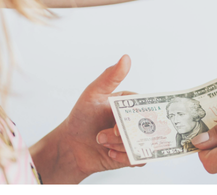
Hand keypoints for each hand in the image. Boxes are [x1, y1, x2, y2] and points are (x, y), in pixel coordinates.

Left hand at [31, 55, 136, 182]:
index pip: (145, 107)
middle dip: (127, 132)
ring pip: (143, 144)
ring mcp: (134, 138)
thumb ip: (110, 77)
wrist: (70, 146)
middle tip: (111, 132)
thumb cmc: (81, 117)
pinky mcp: (131, 155)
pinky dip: (124, 158)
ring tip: (102, 141)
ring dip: (121, 145)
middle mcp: (134, 121)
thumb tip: (126, 58)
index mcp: (129, 104)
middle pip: (146, 127)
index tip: (122, 120)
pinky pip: (139, 159)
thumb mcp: (93, 93)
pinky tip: (109, 152)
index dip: (137, 114)